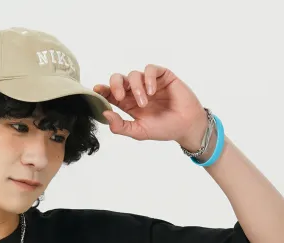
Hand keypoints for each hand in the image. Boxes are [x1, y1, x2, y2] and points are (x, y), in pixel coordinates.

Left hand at [93, 64, 207, 147]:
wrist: (186, 125)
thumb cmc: (164, 129)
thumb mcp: (139, 132)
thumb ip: (121, 126)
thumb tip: (105, 115)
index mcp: (128, 104)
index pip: (111, 94)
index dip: (103, 90)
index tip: (97, 90)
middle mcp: (136, 91)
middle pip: (119, 79)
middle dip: (115, 84)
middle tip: (119, 96)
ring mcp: (149, 83)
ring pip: (133, 75)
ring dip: (136, 88)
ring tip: (145, 103)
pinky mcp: (162, 76)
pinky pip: (150, 69)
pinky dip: (148, 78)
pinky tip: (152, 91)